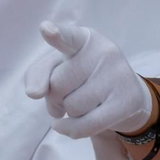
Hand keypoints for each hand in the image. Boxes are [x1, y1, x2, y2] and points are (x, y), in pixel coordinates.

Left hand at [24, 22, 153, 139]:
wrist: (124, 92)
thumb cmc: (83, 76)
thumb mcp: (58, 67)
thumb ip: (37, 73)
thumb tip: (34, 93)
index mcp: (84, 38)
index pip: (68, 37)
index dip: (56, 34)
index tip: (45, 29)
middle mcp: (104, 52)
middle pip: (57, 85)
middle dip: (56, 96)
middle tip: (70, 92)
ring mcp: (118, 76)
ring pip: (71, 107)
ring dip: (69, 112)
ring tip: (83, 102)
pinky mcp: (126, 102)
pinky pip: (85, 125)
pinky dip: (71, 130)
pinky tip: (67, 125)